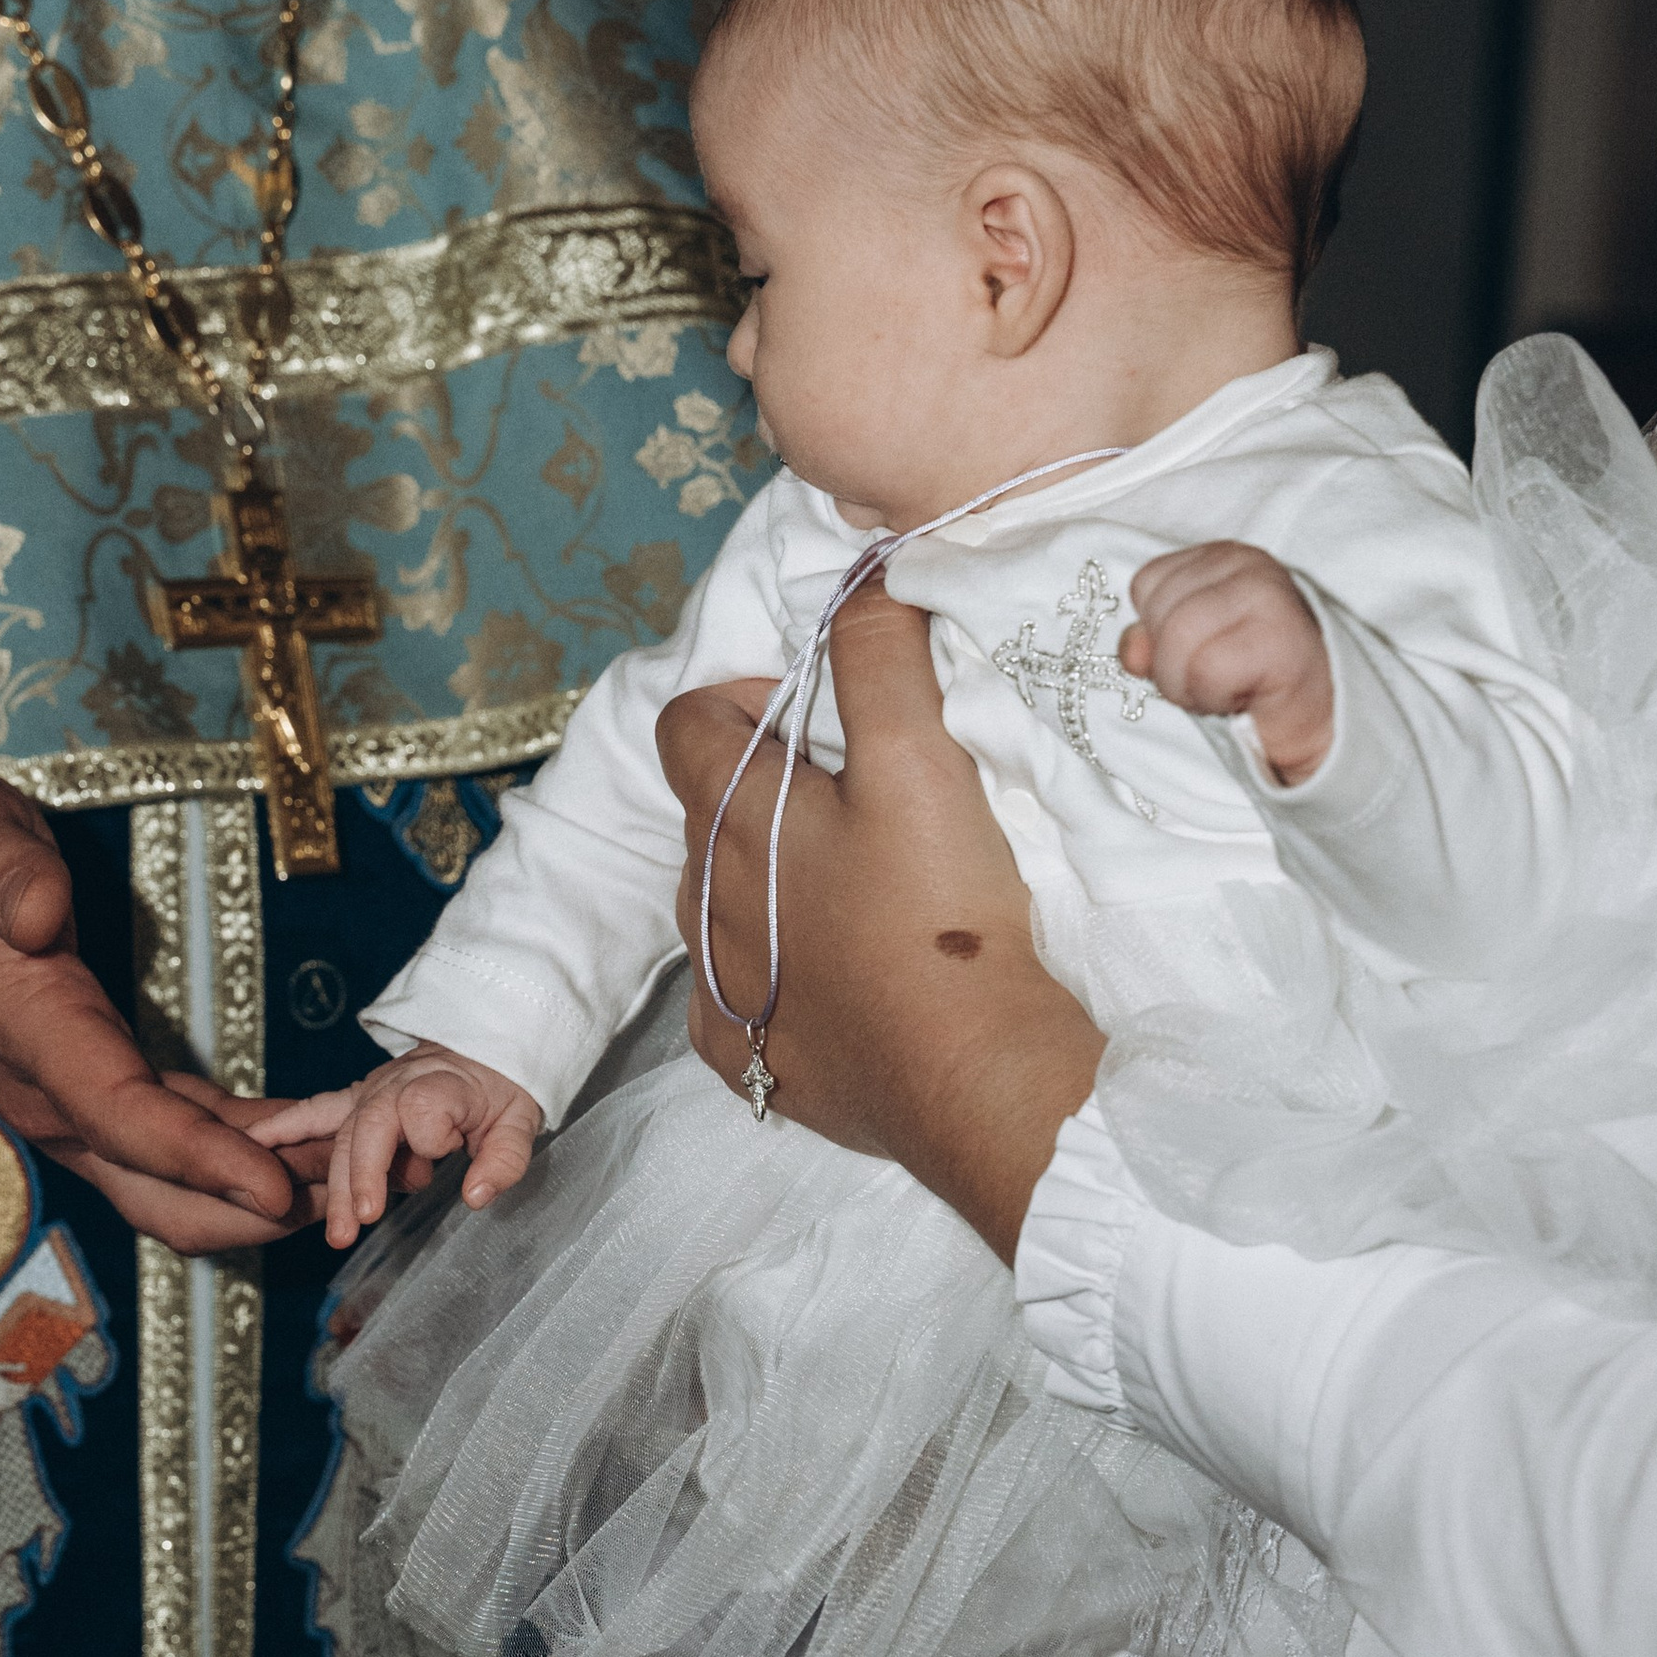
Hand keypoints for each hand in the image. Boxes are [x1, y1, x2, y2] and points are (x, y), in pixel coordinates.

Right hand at [0, 764, 313, 1254]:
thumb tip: (46, 916)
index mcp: (26, 1029)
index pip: (118, 1115)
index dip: (199, 1158)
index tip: (274, 1183)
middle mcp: (48, 1091)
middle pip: (157, 1187)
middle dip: (255, 1205)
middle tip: (359, 1186)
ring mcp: (69, 1104)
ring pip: (170, 1184)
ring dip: (259, 1192)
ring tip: (357, 1172)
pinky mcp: (91, 1094)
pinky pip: (172, 1150)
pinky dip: (240, 1162)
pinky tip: (305, 1148)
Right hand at [0, 1363, 30, 1413]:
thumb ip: (11, 1367)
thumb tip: (25, 1366)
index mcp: (6, 1386)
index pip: (23, 1388)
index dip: (28, 1386)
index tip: (30, 1383)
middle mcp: (5, 1397)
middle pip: (21, 1396)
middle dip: (25, 1392)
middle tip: (26, 1388)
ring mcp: (0, 1404)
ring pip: (15, 1402)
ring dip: (18, 1397)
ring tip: (18, 1392)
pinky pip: (8, 1406)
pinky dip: (10, 1402)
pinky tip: (8, 1396)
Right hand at [252, 1043, 542, 1249]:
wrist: (485, 1047)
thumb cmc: (501, 1087)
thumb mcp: (521, 1119)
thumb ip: (503, 1159)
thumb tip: (476, 1197)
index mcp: (438, 1083)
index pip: (419, 1110)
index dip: (430, 1138)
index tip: (446, 1155)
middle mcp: (396, 1084)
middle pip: (367, 1129)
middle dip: (360, 1179)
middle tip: (359, 1225)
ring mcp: (370, 1091)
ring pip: (340, 1137)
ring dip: (335, 1186)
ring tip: (338, 1234)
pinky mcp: (354, 1100)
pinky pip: (313, 1113)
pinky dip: (282, 1129)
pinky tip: (253, 1145)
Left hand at [659, 579, 1101, 1263]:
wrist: (972, 1079)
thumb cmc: (941, 913)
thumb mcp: (919, 758)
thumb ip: (880, 654)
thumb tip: (863, 576)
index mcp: (726, 820)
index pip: (685, 722)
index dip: (750, 700)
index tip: (826, 719)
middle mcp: (699, 905)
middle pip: (709, 815)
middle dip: (772, 791)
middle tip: (867, 804)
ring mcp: (718, 993)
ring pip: (722, 905)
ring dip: (775, 882)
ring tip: (866, 894)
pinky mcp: (748, 1063)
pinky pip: (741, 998)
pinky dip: (784, 975)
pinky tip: (850, 978)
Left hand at [1122, 541, 1333, 782]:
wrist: (1319, 721)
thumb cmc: (1252, 684)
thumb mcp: (1188, 656)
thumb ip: (1153, 642)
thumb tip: (1132, 648)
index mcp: (1220, 557)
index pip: (1146, 584)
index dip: (1158, 633)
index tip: (1198, 653)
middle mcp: (1246, 563)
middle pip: (1159, 616)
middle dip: (1171, 667)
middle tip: (1213, 681)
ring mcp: (1267, 594)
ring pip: (1177, 641)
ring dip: (1190, 687)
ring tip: (1226, 691)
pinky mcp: (1281, 636)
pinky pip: (1206, 670)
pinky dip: (1213, 697)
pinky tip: (1244, 698)